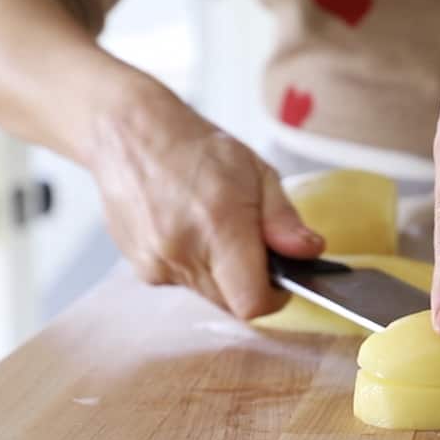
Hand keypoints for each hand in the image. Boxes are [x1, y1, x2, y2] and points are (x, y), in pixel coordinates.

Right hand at [90, 85, 323, 317]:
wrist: (130, 137)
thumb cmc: (198, 149)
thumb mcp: (258, 173)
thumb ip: (284, 219)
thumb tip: (309, 251)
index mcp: (220, 229)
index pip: (252, 302)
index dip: (274, 297)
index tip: (282, 279)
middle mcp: (184, 254)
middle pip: (233, 302)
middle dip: (250, 282)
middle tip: (250, 243)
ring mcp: (157, 265)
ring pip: (209, 294)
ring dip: (222, 274)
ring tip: (215, 229)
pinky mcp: (142, 269)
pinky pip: (183, 282)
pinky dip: (196, 266)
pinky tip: (190, 230)